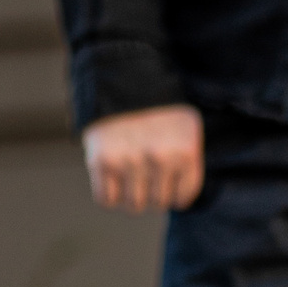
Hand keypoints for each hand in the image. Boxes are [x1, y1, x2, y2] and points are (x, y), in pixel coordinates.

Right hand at [82, 105, 203, 213]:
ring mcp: (129, 161)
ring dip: (131, 195)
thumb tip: (177, 201)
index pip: (183, 197)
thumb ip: (186, 163)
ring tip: (130, 176)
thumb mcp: (186, 130)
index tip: (168, 181)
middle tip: (146, 175)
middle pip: (158, 203)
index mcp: (186, 152)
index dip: (174, 193)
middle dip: (152, 193)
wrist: (122, 81)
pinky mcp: (101, 161)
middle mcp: (160, 158)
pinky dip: (109, 194)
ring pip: (133, 205)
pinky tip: (113, 178)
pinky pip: (106, 199)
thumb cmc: (158, 112)